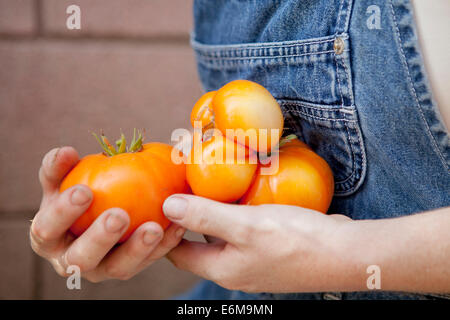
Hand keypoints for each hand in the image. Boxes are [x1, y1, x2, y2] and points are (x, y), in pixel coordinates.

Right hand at [30, 147, 185, 281]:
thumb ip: (59, 167)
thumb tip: (65, 152)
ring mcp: (102, 269)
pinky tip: (177, 227)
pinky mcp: (130, 268)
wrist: (98, 213)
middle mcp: (71, 261)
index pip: (47, 228)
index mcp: (47, 237)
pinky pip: (149, 260)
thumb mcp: (63, 180)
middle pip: (81, 258)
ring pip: (119, 267)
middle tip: (119, 215)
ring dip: (137, 249)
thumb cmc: (77, 192)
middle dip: (100, 238)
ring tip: (155, 228)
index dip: (63, 212)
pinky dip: (164, 245)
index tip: (84, 190)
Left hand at [163, 194, 357, 292]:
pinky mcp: (271, 249)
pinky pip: (244, 230)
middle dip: (189, 216)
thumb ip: (205, 216)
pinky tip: (240, 192)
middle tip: (182, 184)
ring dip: (214, 211)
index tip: (159, 201)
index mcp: (222, 269)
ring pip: (223, 235)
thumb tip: (167, 207)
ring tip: (206, 182)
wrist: (347, 254)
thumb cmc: (296, 240)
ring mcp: (255, 260)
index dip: (165, 230)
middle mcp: (236, 268)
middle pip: (200, 243)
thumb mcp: (245, 225)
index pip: (179, 253)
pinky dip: (236, 212)